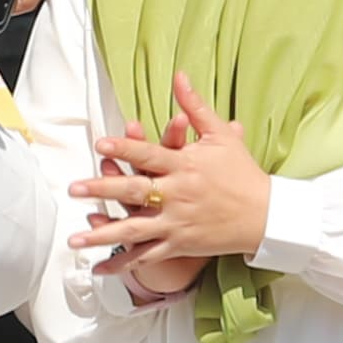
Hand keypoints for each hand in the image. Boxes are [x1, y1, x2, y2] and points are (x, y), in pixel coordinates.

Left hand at [70, 74, 273, 268]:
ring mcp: (178, 223)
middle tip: (74, 189)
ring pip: (136, 230)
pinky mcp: (181, 244)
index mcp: (186, 166)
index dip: (126, 147)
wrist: (269, 216)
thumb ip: (195, 107)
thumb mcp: (221, 136)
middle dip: (104, 190)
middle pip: (137, 192)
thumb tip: (178, 75)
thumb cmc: (242, 173)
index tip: (100, 143)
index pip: (151, 154)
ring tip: (74, 237)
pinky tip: (98, 267)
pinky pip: (148, 256)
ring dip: (103, 233)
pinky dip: (123, 263)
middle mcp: (179, 195)